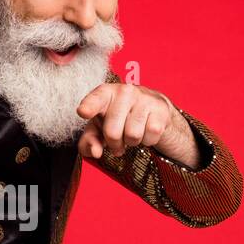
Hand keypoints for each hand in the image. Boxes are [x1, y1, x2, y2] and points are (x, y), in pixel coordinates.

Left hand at [75, 82, 200, 168]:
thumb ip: (89, 142)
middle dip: (114, 143)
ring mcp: (144, 98)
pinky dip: (148, 141)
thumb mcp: (98, 130)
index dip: (89, 106)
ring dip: (132, 142)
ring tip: (132, 133)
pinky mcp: (161, 109)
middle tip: (118, 140)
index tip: (83, 112)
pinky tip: (146, 130)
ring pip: (132, 136)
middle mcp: (124, 91)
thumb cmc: (119, 120)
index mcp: (105, 93)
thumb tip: (95, 152)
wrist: (153, 111)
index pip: (96, 99)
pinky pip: (150, 137)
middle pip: (112, 132)